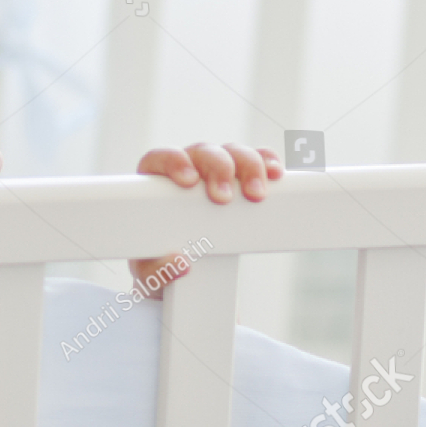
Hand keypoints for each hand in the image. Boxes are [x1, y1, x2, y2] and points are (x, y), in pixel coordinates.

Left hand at [129, 142, 281, 296]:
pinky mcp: (242, 180)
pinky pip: (257, 159)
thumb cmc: (157, 263)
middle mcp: (187, 170)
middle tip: (224, 198)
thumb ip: (156, 271)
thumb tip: (179, 263)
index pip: (161, 158)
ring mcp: (215, 173)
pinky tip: (275, 174)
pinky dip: (267, 162)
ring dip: (247, 167)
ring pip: (232, 153)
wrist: (180, 274)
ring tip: (256, 194)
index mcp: (156, 184)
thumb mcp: (150, 272)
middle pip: (203, 153)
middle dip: (218, 169)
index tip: (189, 180)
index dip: (174, 161)